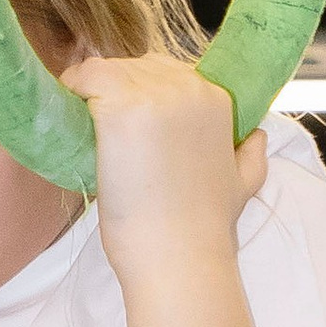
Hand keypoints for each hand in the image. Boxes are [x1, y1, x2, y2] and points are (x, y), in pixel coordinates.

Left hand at [63, 53, 263, 288]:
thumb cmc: (204, 232)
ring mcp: (155, 96)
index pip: (167, 72)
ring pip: (109, 70)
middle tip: (99, 130)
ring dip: (90, 93)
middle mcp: (189, 88)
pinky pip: (87, 77)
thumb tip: (256, 136)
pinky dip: (72, 89)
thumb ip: (251, 156)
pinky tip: (68, 114)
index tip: (123, 125)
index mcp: (217, 98)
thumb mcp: (244, 185)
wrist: (180, 259)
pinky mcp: (122, 108)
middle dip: (114, 92)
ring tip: (80, 125)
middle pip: (136, 67)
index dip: (139, 94)